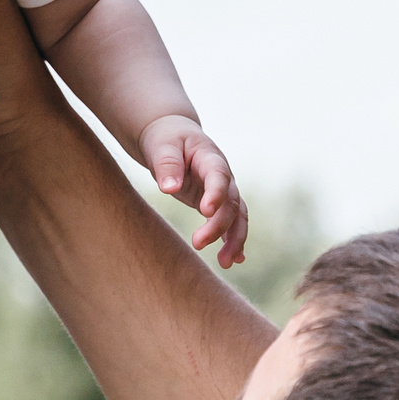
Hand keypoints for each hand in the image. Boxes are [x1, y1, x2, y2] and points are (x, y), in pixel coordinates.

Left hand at [141, 115, 246, 267]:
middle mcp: (223, 175)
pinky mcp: (217, 203)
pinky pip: (231, 222)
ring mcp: (223, 190)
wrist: (173, 137)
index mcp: (210, 157)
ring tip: (226, 263)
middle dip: (219, 225)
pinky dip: (233, 240)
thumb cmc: (165, 140)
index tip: (206, 211)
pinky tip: (234, 260)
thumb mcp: (161, 147)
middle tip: (198, 243)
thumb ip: (166, 165)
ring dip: (234, 239)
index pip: (219, 176)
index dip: (216, 193)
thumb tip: (169, 188)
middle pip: (230, 202)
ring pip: (237, 216)